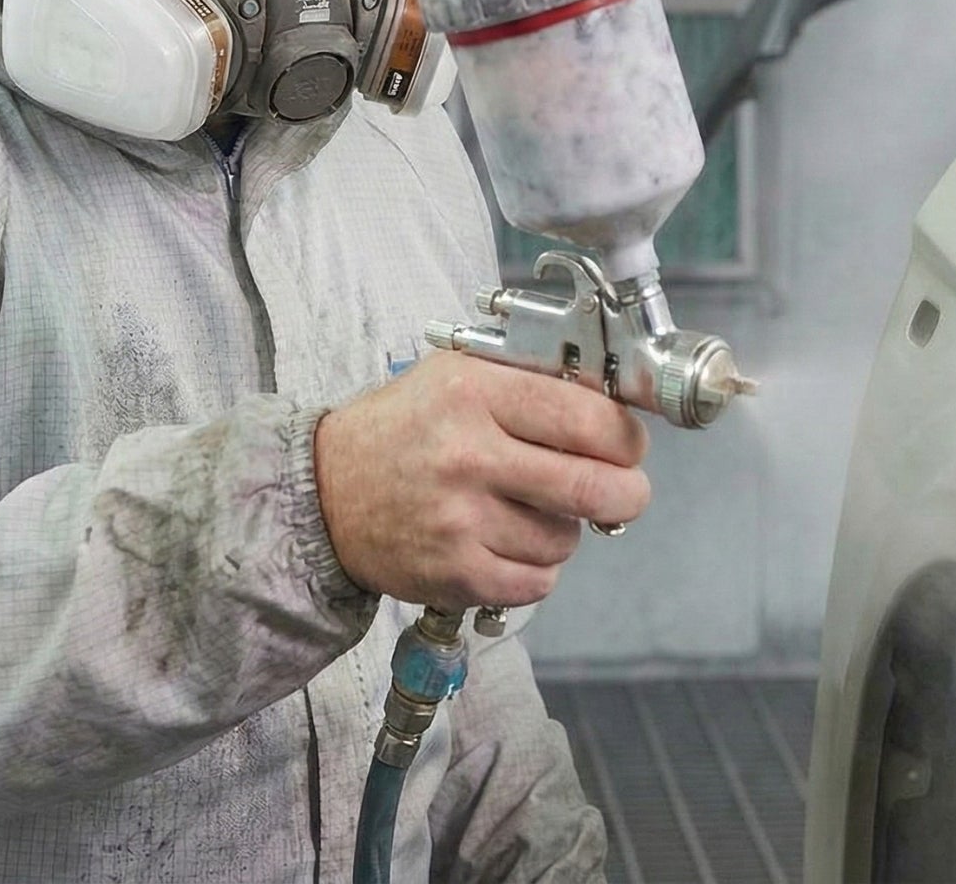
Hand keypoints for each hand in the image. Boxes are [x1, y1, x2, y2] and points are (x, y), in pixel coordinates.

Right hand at [313, 350, 650, 611]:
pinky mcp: (456, 573)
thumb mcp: (456, 374)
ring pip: (566, 538)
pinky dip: (538, 567)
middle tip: (626, 490)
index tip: (629, 444)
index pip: (586, 416)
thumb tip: (612, 400)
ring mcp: (462, 520)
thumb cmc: (401, 428)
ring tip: (532, 510)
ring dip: (567, 529)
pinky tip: (510, 542)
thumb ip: (529, 380)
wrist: (326, 491)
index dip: (625, 436)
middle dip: (627, 492)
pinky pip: (538, 581)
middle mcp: (469, 454)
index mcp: (474, 393)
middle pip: (593, 486)